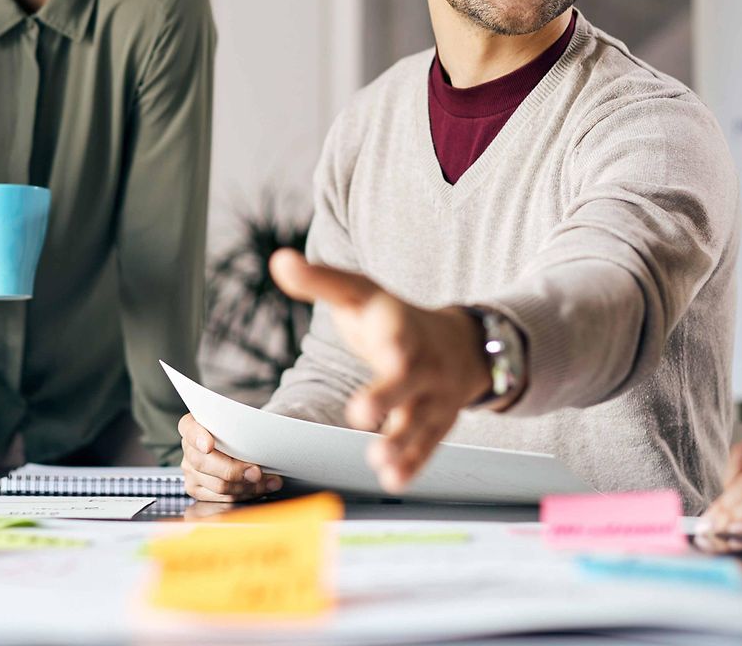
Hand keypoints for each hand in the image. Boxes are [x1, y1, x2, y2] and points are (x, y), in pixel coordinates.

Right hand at [179, 413, 282, 501]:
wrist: (245, 441)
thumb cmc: (244, 427)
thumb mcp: (248, 419)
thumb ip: (251, 426)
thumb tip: (266, 439)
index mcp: (194, 424)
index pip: (190, 429)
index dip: (198, 437)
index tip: (209, 446)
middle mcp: (189, 448)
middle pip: (204, 463)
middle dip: (233, 470)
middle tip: (256, 471)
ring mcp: (191, 470)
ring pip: (217, 485)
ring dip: (247, 485)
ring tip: (268, 480)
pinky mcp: (198, 490)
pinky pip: (223, 498)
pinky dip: (245, 493)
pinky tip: (260, 487)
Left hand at [269, 249, 490, 492]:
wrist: (462, 344)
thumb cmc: (394, 319)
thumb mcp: (361, 294)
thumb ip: (321, 282)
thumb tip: (278, 261)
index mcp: (398, 325)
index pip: (396, 330)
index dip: (392, 339)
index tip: (386, 348)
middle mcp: (420, 359)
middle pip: (407, 376)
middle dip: (387, 394)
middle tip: (360, 412)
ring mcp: (432, 392)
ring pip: (419, 418)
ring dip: (400, 440)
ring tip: (377, 461)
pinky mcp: (438, 421)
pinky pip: (427, 445)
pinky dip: (412, 463)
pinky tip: (393, 479)